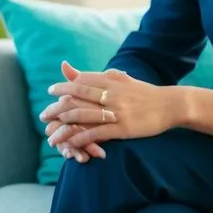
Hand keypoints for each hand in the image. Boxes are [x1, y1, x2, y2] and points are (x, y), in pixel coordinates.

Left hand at [40, 61, 178, 148]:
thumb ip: (105, 75)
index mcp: (110, 80)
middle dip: (56, 107)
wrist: (170, 105)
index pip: (80, 81)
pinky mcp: (122, 128)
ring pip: (82, 116)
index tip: (51, 91)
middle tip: (43, 115)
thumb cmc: (146, 93)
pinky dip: (81, 137)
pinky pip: (96, 132)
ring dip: (63, 126)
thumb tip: (91, 69)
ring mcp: (116, 111)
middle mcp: (110, 94)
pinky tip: (70, 142)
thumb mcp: (125, 80)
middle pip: (76, 97)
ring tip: (51, 135)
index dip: (63, 86)